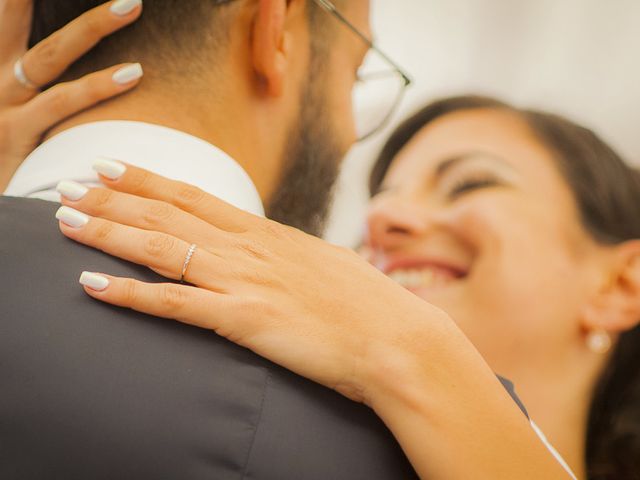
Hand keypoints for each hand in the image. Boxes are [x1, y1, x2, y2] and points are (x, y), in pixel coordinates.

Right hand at [0, 0, 142, 190]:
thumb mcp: (8, 115)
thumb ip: (30, 90)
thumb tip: (48, 67)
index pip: (5, 21)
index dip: (19, 0)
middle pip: (15, 21)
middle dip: (48, 0)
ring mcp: (3, 107)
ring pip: (49, 56)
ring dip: (91, 28)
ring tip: (131, 5)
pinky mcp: (17, 137)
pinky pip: (62, 104)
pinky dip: (97, 88)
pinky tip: (132, 75)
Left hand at [55, 163, 572, 478]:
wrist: (398, 339)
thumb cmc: (368, 307)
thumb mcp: (323, 266)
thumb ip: (287, 257)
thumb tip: (271, 252)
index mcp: (270, 235)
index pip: (198, 197)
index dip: (152, 180)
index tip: (116, 165)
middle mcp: (251, 249)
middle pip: (170, 214)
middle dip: (115, 197)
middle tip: (71, 183)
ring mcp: (246, 281)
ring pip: (162, 248)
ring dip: (109, 232)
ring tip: (66, 219)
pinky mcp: (246, 319)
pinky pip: (174, 304)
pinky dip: (129, 295)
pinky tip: (92, 284)